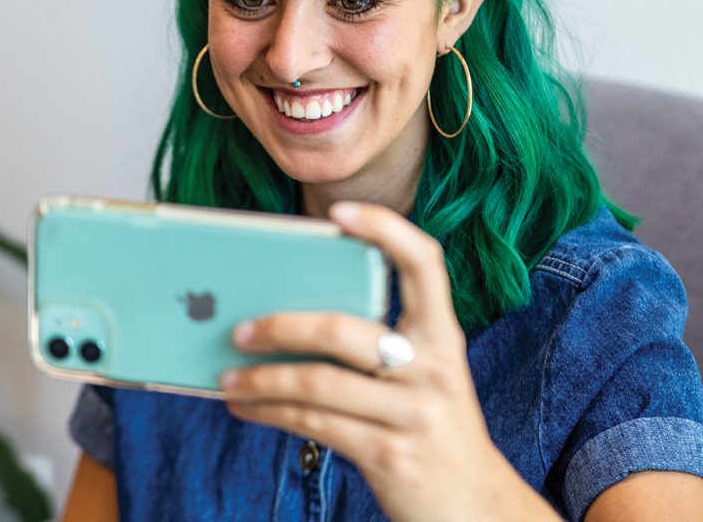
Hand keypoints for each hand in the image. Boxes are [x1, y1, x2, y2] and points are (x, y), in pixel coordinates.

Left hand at [220, 202, 559, 521]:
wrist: (476, 507)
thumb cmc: (433, 427)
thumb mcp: (424, 377)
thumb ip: (379, 345)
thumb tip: (293, 320)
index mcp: (442, 336)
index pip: (424, 263)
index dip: (386, 228)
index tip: (339, 213)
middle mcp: (432, 368)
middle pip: (343, 328)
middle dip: (281, 326)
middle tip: (239, 328)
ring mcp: (413, 413)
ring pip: (318, 380)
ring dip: (262, 378)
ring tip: (228, 378)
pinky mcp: (389, 454)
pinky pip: (315, 422)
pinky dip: (271, 412)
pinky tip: (247, 408)